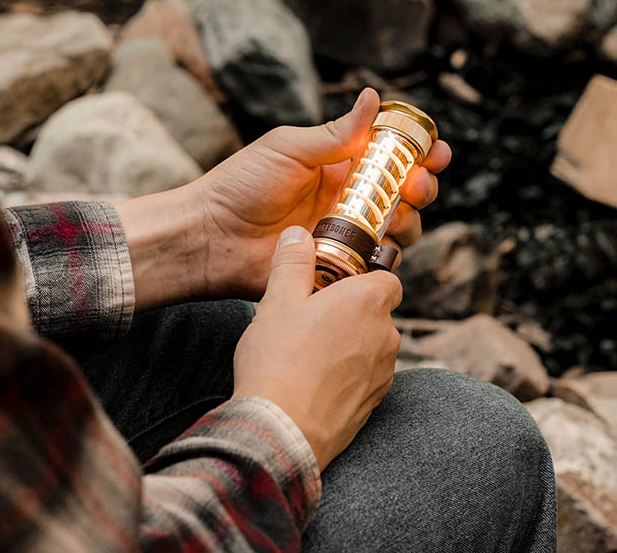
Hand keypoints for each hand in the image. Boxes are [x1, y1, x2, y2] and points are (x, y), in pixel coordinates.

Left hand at [195, 88, 450, 299]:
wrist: (210, 235)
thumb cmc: (242, 184)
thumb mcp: (289, 148)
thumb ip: (335, 133)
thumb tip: (374, 97)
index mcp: (338, 165)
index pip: (390, 155)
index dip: (418, 152)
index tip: (436, 149)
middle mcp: (347, 199)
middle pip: (403, 194)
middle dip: (423, 185)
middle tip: (418, 182)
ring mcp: (343, 233)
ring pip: (397, 229)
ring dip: (410, 219)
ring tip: (398, 212)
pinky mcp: (337, 265)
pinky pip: (374, 264)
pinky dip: (387, 255)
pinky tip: (381, 244)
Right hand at [233, 225, 401, 470]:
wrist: (282, 430)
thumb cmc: (279, 360)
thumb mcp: (277, 301)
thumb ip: (292, 262)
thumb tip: (297, 234)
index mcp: (367, 301)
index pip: (387, 277)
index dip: (364, 276)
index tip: (335, 281)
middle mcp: (386, 335)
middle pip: (377, 311)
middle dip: (350, 311)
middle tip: (311, 316)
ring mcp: (384, 373)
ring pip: (371, 345)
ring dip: (349, 343)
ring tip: (308, 351)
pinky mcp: (374, 404)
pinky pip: (365, 376)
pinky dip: (347, 374)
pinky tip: (313, 379)